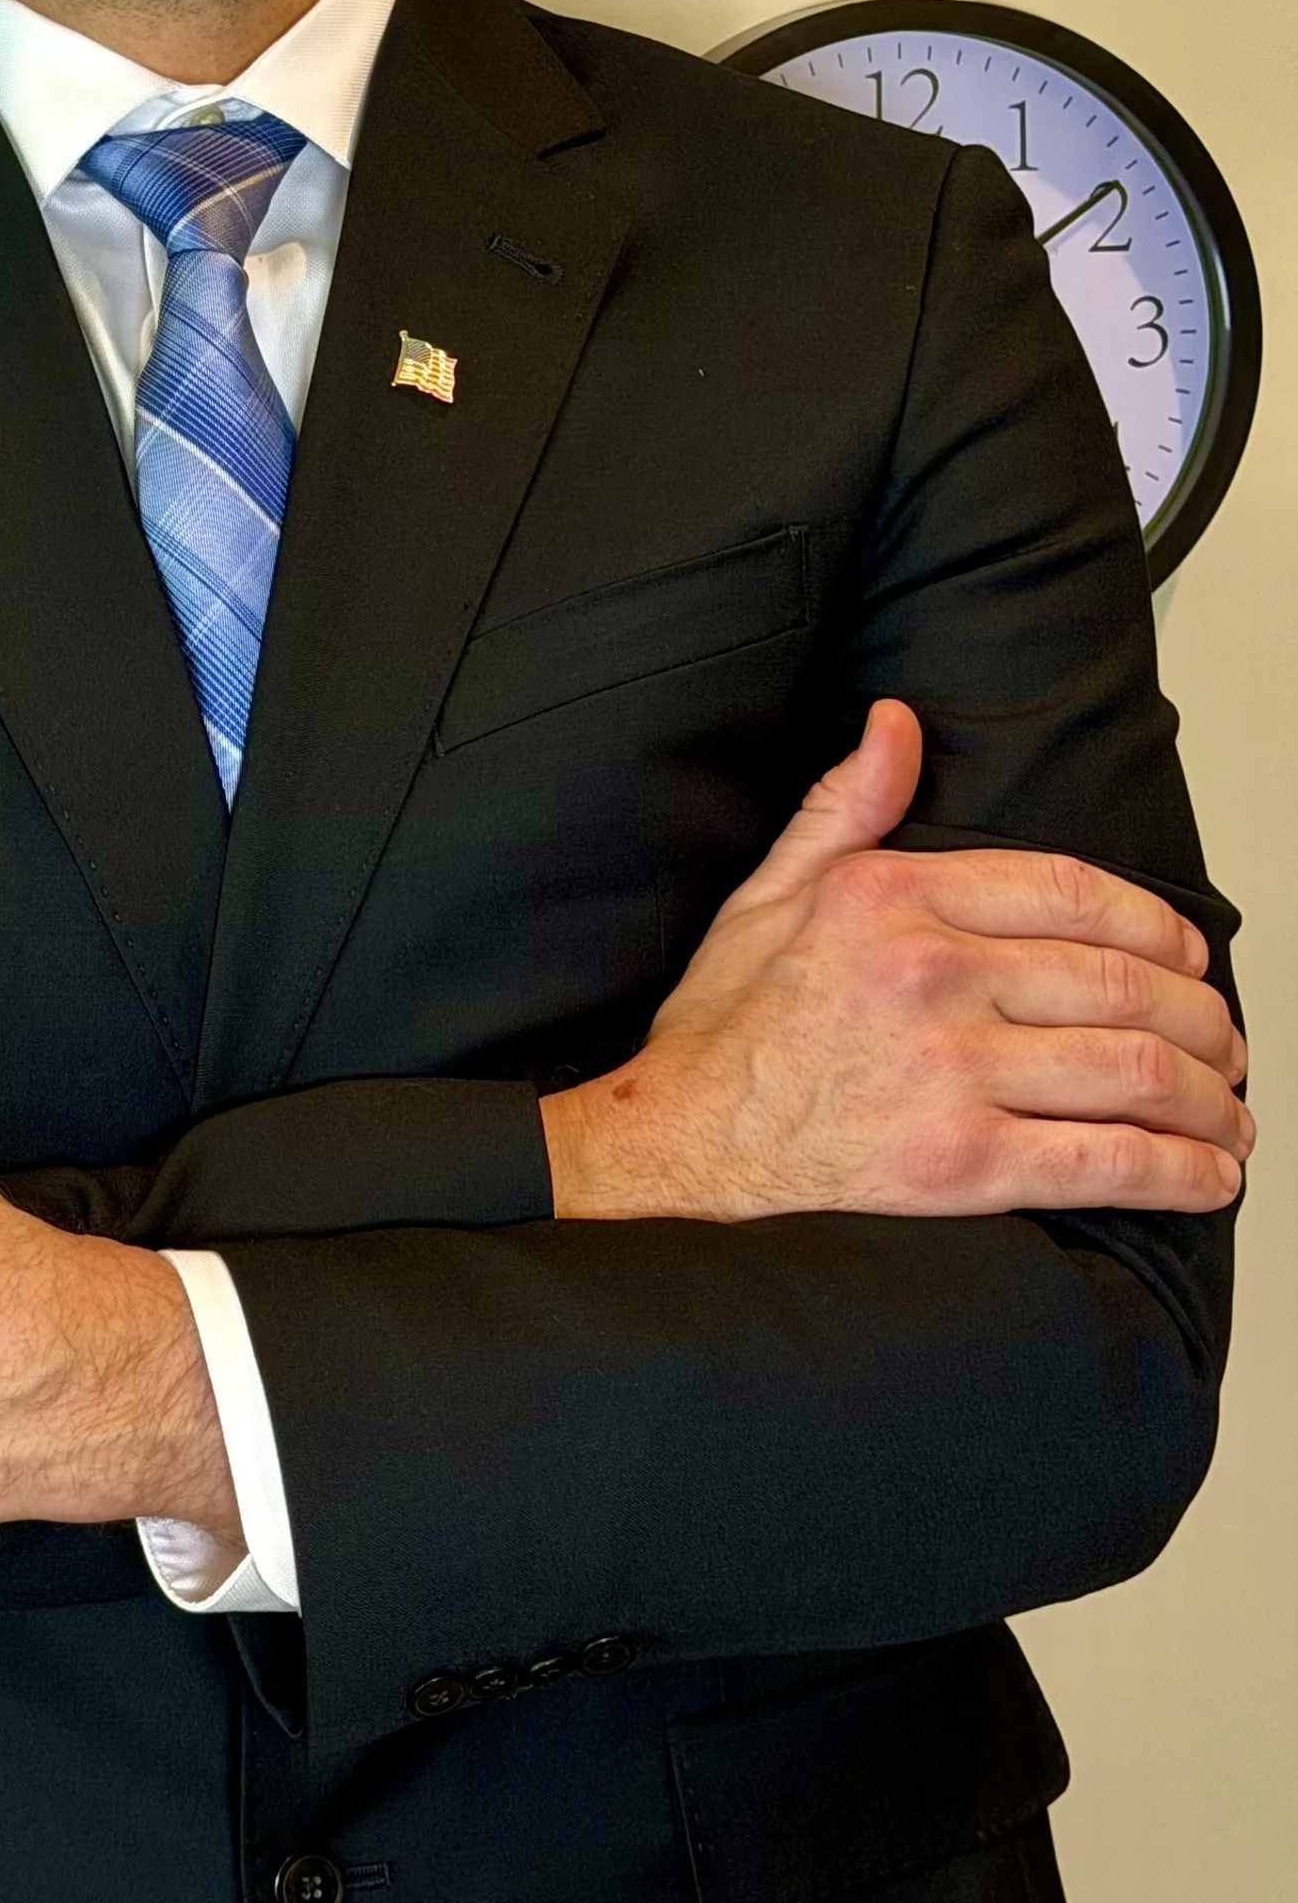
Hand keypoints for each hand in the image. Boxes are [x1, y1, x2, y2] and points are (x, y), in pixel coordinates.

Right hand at [541, 699, 1250, 1222]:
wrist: (675, 1148)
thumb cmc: (723, 1035)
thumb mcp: (769, 894)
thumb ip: (844, 806)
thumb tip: (895, 724)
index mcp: (894, 898)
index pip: (1075, 893)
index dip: (1157, 927)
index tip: (1188, 958)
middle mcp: (932, 974)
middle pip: (1124, 984)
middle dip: (1203, 1019)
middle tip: (1224, 1044)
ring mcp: (951, 1070)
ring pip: (1134, 1070)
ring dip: (1207, 1097)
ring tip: (1226, 1116)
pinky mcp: (962, 1163)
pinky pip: (1108, 1161)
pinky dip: (1180, 1172)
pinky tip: (1207, 1177)